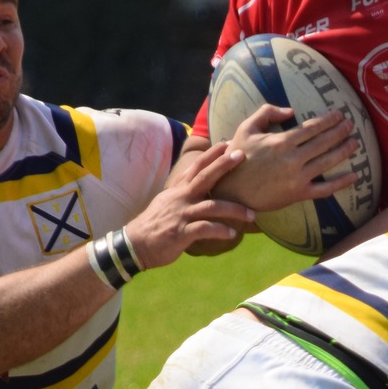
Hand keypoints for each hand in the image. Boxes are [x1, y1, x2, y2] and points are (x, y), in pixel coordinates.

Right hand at [122, 144, 254, 270]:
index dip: (212, 155)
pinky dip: (220, 230)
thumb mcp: (168, 203)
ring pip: (211, 206)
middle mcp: (181, 198)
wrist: (135, 244)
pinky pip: (204, 229)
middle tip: (242, 155)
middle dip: (223, 165)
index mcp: (179, 190)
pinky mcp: (181, 233)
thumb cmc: (156, 224)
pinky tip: (232, 234)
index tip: (229, 143)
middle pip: (204, 177)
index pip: (196, 167)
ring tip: (252, 215)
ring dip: (234, 210)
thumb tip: (199, 186)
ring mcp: (181, 215)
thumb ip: (184, 194)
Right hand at [215, 105, 358, 214]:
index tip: (339, 114)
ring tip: (355, 143)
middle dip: (340, 132)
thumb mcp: (247, 128)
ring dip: (344, 152)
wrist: (232, 191)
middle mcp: (293, 158)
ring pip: (327, 162)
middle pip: (323, 142)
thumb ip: (267, 112)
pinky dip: (341, 183)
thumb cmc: (238, 156)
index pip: (312, 128)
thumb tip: (291, 110)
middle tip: (351, 124)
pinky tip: (354, 176)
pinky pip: (325, 189)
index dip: (328, 120)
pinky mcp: (298, 194)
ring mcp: (297, 177)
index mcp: (281, 141)